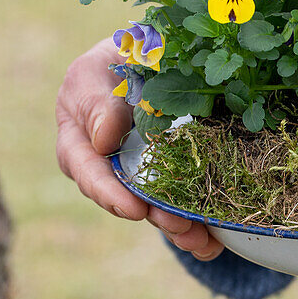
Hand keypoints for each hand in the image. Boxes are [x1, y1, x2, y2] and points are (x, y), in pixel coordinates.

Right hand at [55, 39, 224, 260]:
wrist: (154, 56)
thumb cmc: (120, 56)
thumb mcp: (101, 67)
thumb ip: (99, 101)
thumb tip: (103, 141)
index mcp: (79, 138)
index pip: (87, 170)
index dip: (110, 193)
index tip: (134, 209)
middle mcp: (105, 165)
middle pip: (125, 199)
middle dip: (155, 217)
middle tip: (181, 228)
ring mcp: (138, 174)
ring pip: (155, 208)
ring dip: (180, 228)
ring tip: (204, 242)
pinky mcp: (169, 177)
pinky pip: (181, 203)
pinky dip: (199, 224)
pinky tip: (218, 240)